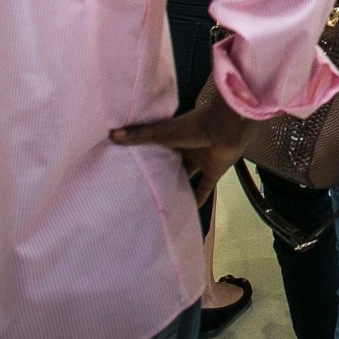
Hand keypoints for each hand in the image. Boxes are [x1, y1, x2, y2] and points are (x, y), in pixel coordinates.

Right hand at [111, 95, 251, 204]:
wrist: (227, 127)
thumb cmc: (193, 126)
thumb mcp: (162, 132)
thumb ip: (138, 135)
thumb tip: (111, 134)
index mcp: (173, 138)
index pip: (155, 150)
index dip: (145, 159)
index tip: (128, 172)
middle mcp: (186, 149)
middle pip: (171, 165)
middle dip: (160, 175)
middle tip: (141, 192)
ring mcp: (201, 161)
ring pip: (186, 177)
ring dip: (177, 187)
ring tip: (160, 203)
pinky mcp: (214, 172)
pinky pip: (205, 188)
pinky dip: (199, 199)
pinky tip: (189, 211)